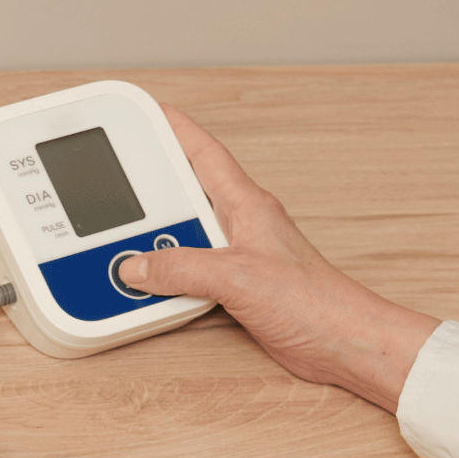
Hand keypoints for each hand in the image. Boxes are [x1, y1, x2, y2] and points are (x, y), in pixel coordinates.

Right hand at [118, 106, 438, 411]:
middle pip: (186, 195)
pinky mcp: (237, 290)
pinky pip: (190, 274)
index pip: (205, 153)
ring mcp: (238, 258)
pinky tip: (151, 286)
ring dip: (156, 241)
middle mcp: (241, 226)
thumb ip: (181, 268)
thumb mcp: (237, 277)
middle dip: (152, 188)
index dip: (175, 128)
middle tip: (117, 181)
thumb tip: (136, 266)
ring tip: (123, 242)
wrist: (341, 344)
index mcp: (246, 205)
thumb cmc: (314, 302)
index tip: (148, 113)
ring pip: (184, 238)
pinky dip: (167, 277)